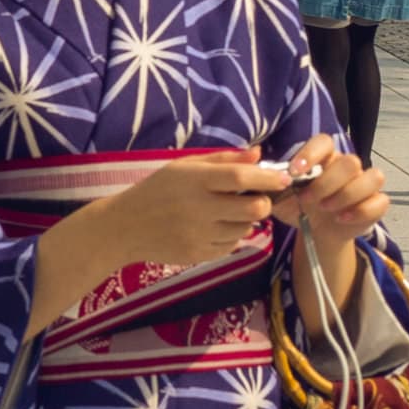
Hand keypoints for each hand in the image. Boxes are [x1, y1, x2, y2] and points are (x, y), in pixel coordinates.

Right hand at [28, 148, 299, 346]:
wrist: (125, 227)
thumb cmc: (156, 190)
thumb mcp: (183, 167)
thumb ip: (222, 160)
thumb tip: (257, 154)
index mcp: (195, 181)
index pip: (241, 179)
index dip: (267, 178)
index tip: (283, 178)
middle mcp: (200, 208)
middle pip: (253, 208)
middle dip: (263, 202)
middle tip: (255, 198)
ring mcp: (200, 235)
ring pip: (246, 228)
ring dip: (246, 219)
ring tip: (228, 212)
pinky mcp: (200, 254)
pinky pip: (231, 245)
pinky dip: (232, 235)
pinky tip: (215, 227)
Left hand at [268, 133, 390, 307]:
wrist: (316, 231)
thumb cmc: (298, 207)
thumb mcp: (280, 198)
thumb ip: (271, 186)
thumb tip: (260, 175)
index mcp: (324, 157)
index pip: (324, 141)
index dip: (311, 154)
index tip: (295, 172)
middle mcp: (347, 166)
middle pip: (350, 161)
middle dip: (327, 182)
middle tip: (309, 199)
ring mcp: (365, 183)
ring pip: (372, 176)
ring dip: (346, 195)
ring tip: (327, 210)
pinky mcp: (377, 203)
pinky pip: (381, 200)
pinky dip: (362, 211)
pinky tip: (342, 219)